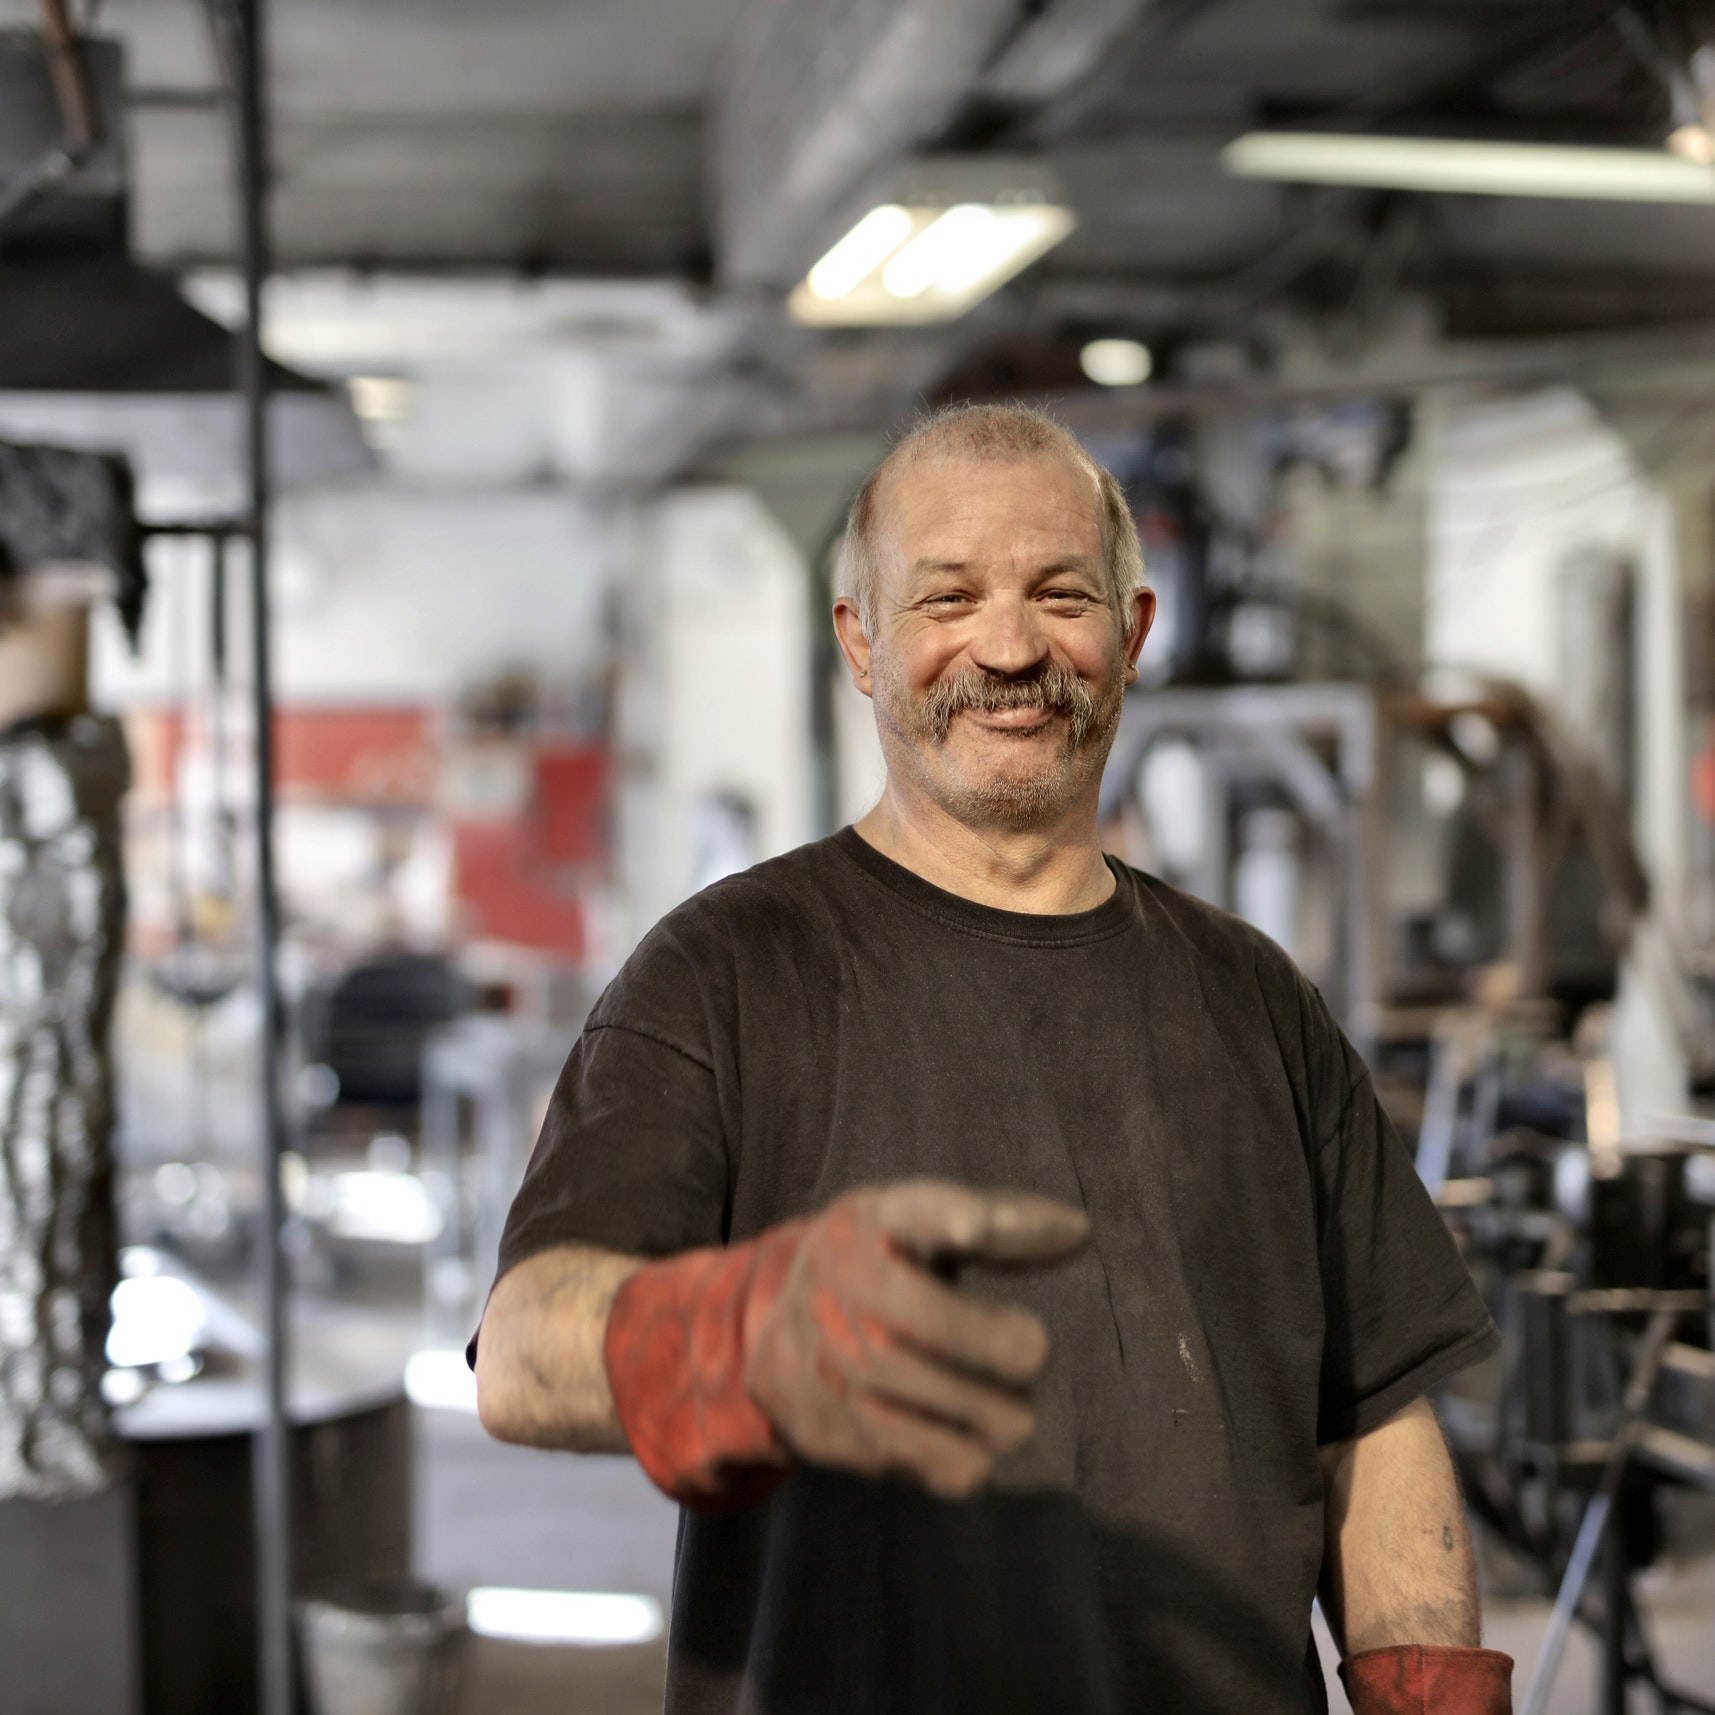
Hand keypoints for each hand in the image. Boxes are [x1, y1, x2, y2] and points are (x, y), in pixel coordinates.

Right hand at [602, 1179, 1086, 1509]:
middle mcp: (840, 1284)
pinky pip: (927, 1461)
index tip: (976, 1226)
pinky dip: (964, 1458)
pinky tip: (965, 1439)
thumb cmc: (884, 1264)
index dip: (951, 1219)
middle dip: (1005, 1347)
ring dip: (997, 1415)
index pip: (917, 1213)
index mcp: (875, 1220)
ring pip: (940, 1405)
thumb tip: (1079, 1231)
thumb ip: (1004, 1224)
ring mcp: (822, 1358)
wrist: (772, 1327)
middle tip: (1030, 1352)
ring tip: (1011, 1412)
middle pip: (937, 1324)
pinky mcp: (823, 1427)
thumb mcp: (923, 1224)